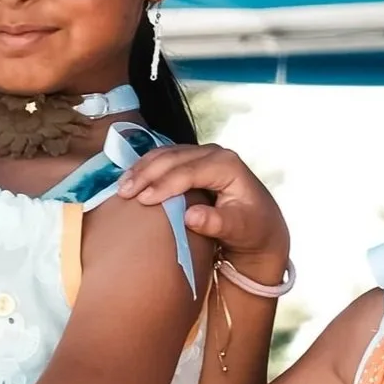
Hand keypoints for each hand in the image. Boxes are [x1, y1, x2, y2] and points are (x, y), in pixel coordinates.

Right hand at [113, 143, 290, 282]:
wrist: (261, 227)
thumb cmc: (252, 229)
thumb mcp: (241, 230)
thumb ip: (218, 223)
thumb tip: (191, 216)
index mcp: (227, 165)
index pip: (189, 171)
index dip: (164, 184)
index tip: (143, 200)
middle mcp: (214, 153)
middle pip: (173, 158)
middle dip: (146, 174)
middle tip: (124, 193)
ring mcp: (202, 155)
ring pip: (165, 155)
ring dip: (141, 169)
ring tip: (122, 187)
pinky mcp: (192, 161)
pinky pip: (164, 159)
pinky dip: (146, 168)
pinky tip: (131, 180)